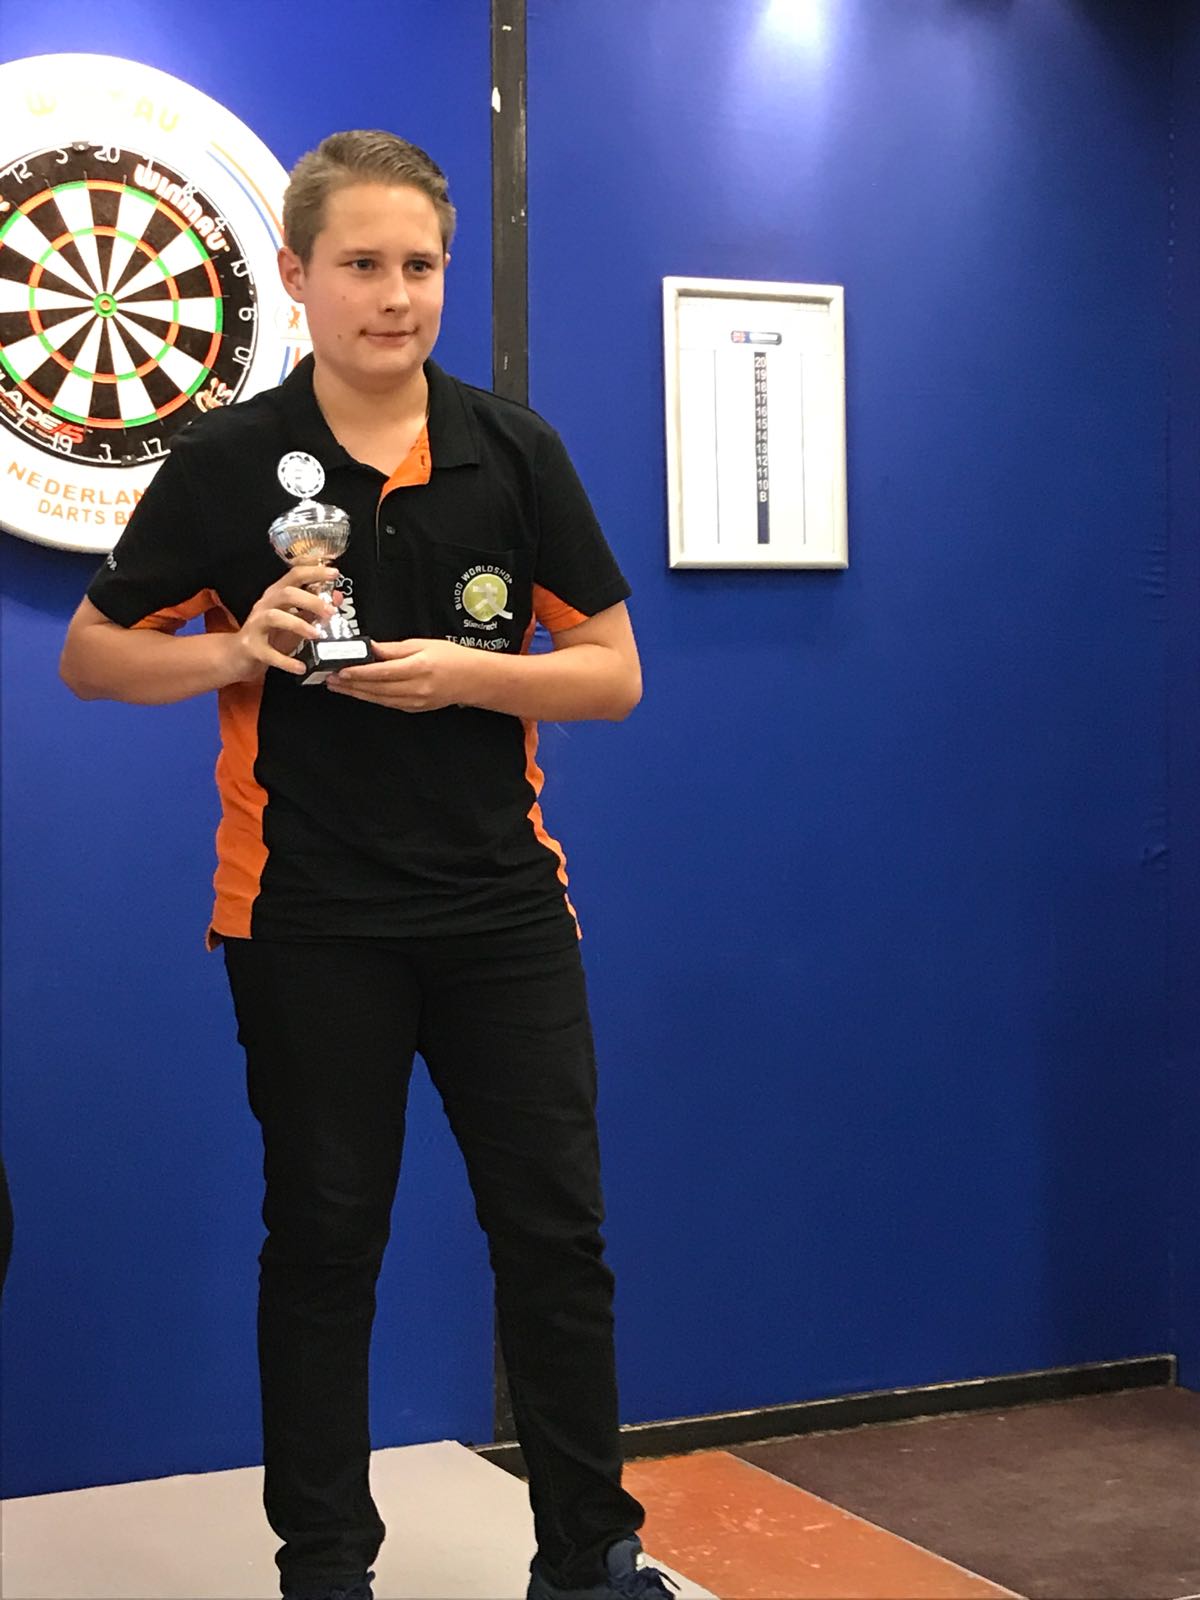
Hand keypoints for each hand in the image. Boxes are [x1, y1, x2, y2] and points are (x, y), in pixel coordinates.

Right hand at [230, 565, 342, 679]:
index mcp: (277, 594)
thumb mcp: (296, 619)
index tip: (334, 572)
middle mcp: (266, 605)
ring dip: (298, 624)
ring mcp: (256, 625)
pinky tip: (300, 667)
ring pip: (275, 616)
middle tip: (331, 611)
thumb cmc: (270, 635)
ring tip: (317, 635)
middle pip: (287, 593)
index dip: (314, 570)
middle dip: (311, 600)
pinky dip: (285, 661)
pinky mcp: (252, 647)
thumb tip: (337, 596)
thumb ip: (315, 608)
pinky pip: (269, 653)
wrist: (238, 656)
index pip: (295, 574)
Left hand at [326, 638, 479, 711]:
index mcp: (418, 667)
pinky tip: (359, 692)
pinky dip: (371, 698)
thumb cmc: (451, 657)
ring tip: (338, 686)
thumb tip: (370, 649)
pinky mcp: (415, 708)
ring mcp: (415, 701)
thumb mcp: (423, 644)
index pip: (381, 672)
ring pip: (378, 699)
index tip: (340, 670)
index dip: (358, 672)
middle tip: (330, 678)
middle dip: (350, 684)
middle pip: (375, 688)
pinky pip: (387, 704)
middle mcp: (416, 688)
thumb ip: (394, 649)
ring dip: (356, 693)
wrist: (474, 680)